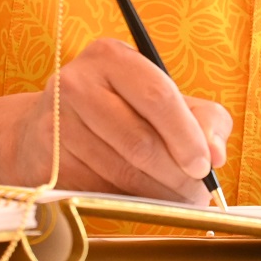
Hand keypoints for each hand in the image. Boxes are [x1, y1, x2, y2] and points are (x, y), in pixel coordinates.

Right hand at [12, 38, 230, 203]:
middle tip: (197, 192)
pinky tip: (141, 200)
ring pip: (122, 172)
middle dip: (177, 174)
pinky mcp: (48, 162)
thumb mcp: (160, 98)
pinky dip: (128, 203)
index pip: (157, 96)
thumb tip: (216, 153)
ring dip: (158, 195)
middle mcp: (77, 84)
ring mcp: (57, 124)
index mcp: (110, 57)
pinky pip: (101, 191)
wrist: (45, 127)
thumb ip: (201, 117)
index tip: (205, 165)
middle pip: (140, 141)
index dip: (186, 136)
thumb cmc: (116, 109)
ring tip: (177, 199)